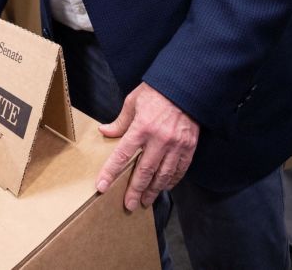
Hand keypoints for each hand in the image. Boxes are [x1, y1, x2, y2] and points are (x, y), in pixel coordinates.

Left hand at [95, 82, 199, 210]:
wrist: (185, 87)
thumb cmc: (156, 92)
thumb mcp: (133, 102)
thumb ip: (120, 121)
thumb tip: (104, 132)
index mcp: (142, 127)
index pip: (122, 155)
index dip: (111, 172)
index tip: (102, 186)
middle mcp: (159, 140)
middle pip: (144, 171)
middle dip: (135, 190)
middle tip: (129, 204)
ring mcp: (176, 145)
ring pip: (163, 174)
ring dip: (153, 190)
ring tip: (145, 201)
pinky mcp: (189, 147)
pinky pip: (180, 169)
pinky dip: (172, 180)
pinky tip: (165, 187)